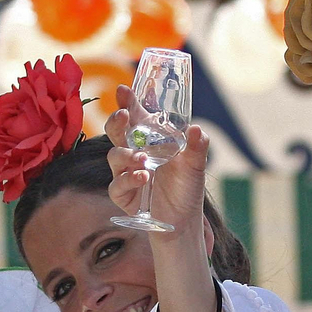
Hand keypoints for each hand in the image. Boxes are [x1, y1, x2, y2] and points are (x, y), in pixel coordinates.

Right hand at [104, 84, 206, 238]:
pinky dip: (129, 179)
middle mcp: (134, 152)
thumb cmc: (187, 187)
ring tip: (143, 159)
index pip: (135, 115)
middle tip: (123, 116)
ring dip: (126, 154)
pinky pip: (117, 184)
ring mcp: (126, 172)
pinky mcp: (123, 194)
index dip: (127, 102)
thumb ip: (197, 146)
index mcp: (150, 139)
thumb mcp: (196, 165)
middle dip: (116, 121)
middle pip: (116, 131)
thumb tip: (196, 130)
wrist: (184, 220)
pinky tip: (143, 178)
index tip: (122, 91)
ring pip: (114, 156)